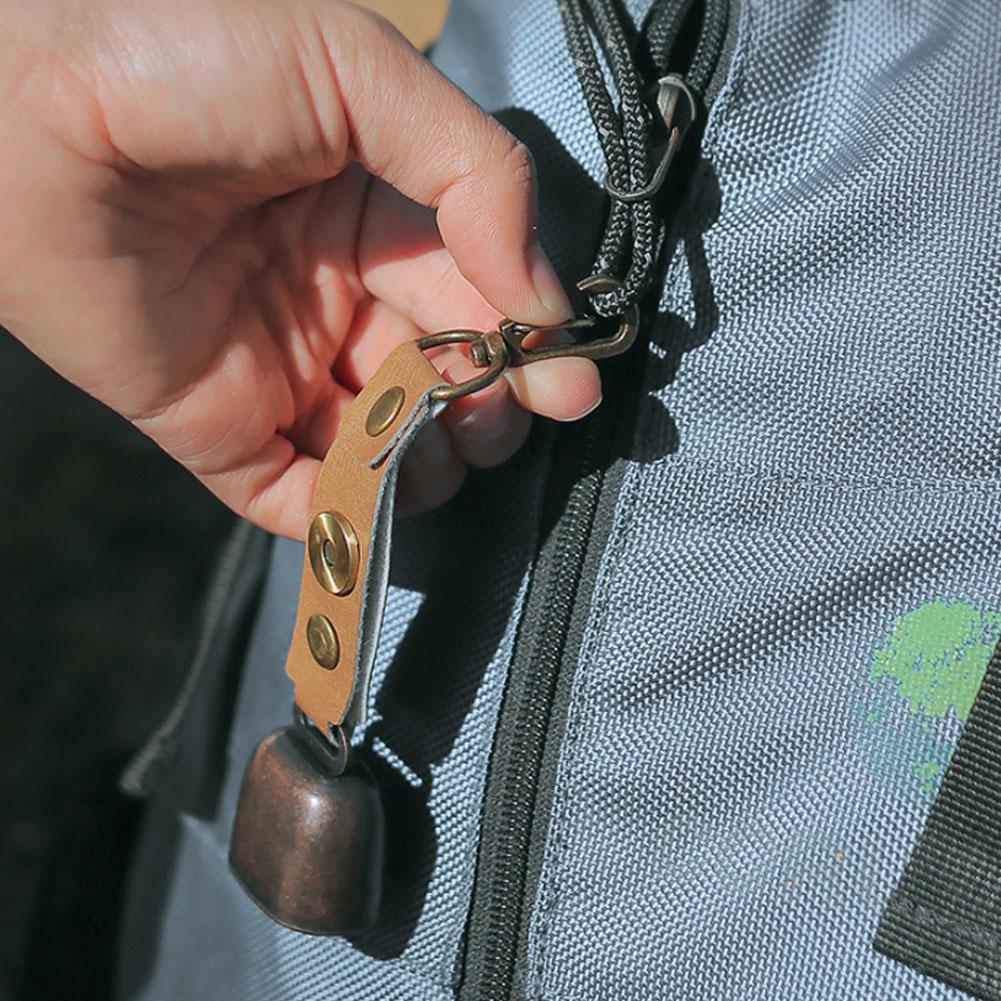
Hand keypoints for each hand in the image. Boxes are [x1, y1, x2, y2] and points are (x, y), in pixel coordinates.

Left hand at [0, 0, 600, 537]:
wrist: (20, 104)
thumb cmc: (188, 54)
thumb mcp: (356, 71)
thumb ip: (472, 172)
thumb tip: (542, 295)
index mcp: (379, 216)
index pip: (482, 295)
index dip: (532, 341)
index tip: (571, 378)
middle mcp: (339, 297)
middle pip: (445, 380)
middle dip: (494, 408)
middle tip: (516, 416)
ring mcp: (281, 369)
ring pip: (387, 448)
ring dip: (433, 465)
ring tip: (447, 450)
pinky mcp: (220, 428)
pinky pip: (298, 494)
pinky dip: (348, 516)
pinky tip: (384, 502)